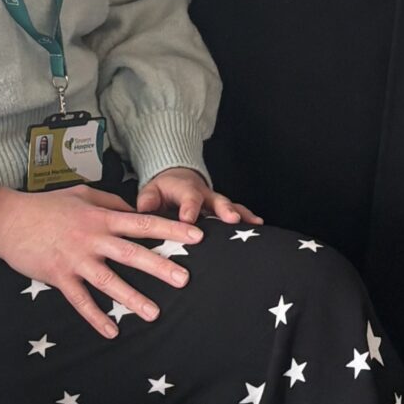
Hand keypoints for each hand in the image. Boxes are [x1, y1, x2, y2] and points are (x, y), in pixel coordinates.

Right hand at [0, 183, 202, 338]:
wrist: (8, 219)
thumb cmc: (47, 205)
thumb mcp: (83, 195)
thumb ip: (110, 204)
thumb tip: (133, 210)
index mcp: (102, 218)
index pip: (144, 223)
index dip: (171, 230)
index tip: (196, 237)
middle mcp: (93, 239)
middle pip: (133, 254)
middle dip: (160, 267)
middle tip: (185, 279)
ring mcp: (76, 260)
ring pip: (109, 282)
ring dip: (132, 298)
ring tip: (155, 313)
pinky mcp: (59, 277)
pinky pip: (80, 301)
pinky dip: (96, 317)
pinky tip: (112, 331)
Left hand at [136, 165, 260, 227]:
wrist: (177, 179)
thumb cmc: (163, 191)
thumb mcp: (151, 191)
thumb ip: (147, 200)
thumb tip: (143, 209)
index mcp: (185, 190)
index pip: (188, 198)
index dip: (189, 209)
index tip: (189, 219)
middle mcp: (204, 195)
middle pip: (216, 200)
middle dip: (225, 209)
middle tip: (231, 219)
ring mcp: (215, 202)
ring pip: (231, 206)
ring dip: (242, 214)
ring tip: (255, 222)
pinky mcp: (222, 209)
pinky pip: (238, 212)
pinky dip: (248, 217)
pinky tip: (260, 225)